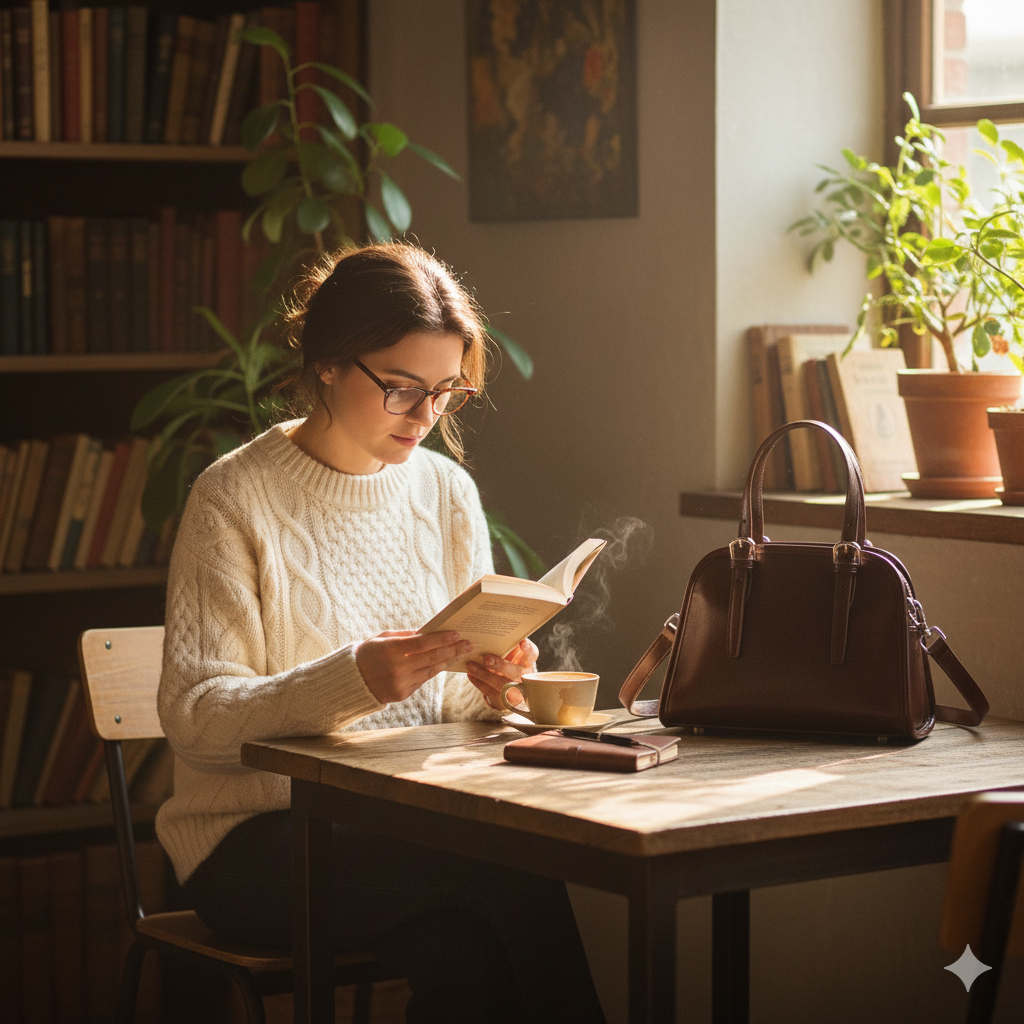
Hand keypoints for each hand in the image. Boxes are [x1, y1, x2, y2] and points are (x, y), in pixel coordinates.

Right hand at [356, 630, 472, 704]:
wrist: (352, 681)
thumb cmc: (369, 653)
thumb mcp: (384, 638)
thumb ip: (407, 635)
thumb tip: (430, 632)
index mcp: (392, 650)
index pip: (423, 643)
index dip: (442, 639)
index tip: (457, 634)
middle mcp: (398, 668)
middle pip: (432, 658)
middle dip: (452, 650)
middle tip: (468, 644)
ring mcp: (401, 683)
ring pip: (431, 671)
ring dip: (447, 661)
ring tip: (460, 653)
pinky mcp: (403, 694)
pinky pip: (423, 680)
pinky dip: (434, 671)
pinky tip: (444, 663)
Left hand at [466, 638, 538, 711]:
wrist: (514, 690)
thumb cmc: (510, 665)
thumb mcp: (513, 657)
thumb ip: (506, 648)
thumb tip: (487, 636)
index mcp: (528, 662)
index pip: (532, 654)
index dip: (528, 649)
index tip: (522, 642)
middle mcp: (524, 676)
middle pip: (515, 672)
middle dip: (501, 665)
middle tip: (486, 659)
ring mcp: (516, 691)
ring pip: (500, 684)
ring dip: (484, 674)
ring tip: (470, 666)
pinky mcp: (504, 700)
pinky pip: (490, 692)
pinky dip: (479, 682)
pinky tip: (470, 674)